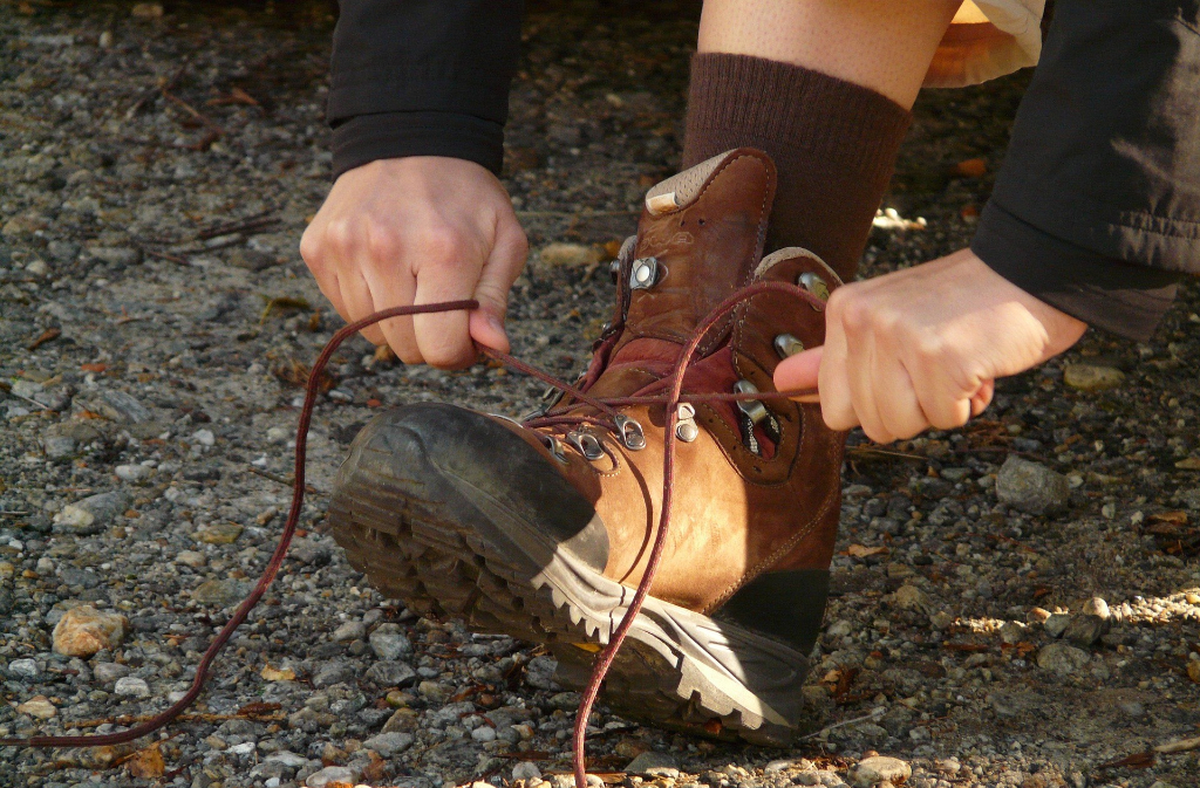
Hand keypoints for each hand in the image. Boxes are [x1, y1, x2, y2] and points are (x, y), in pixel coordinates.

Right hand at [300, 156, 527, 366]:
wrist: (412, 141)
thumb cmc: (466, 198)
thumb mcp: (505, 240)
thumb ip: (496, 299)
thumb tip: (493, 347)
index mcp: (442, 251)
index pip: (439, 347)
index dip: (457, 354)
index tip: (466, 337)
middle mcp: (385, 249)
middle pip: (404, 347)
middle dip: (428, 337)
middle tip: (441, 302)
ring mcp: (344, 247)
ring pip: (372, 333)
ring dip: (397, 321)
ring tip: (412, 278)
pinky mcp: (317, 248)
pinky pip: (345, 309)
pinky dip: (368, 302)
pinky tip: (385, 268)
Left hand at [774, 248, 1086, 442]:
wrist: (1034, 270)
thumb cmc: (964, 305)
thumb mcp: (890, 323)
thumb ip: (836, 358)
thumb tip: (779, 384)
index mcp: (844, 312)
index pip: (835, 407)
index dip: (880, 402)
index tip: (908, 366)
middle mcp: (862, 319)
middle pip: (870, 423)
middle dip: (913, 407)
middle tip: (940, 360)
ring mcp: (897, 336)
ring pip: (902, 425)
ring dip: (941, 406)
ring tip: (959, 361)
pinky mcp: (939, 355)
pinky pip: (946, 418)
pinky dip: (971, 401)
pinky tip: (980, 362)